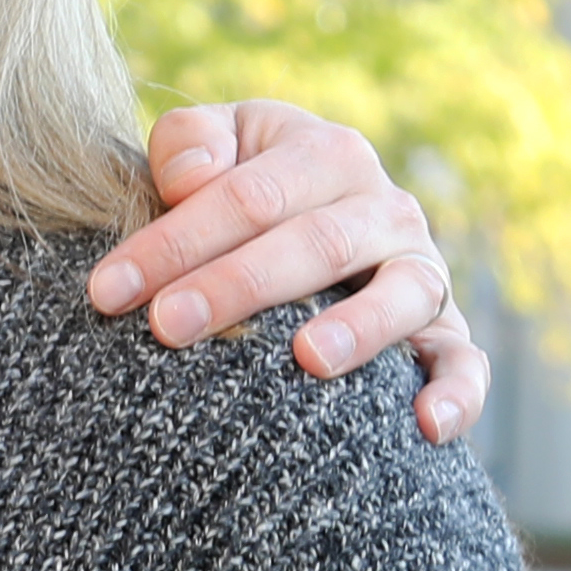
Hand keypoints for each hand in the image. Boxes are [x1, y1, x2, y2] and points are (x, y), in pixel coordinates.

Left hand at [85, 105, 481, 444]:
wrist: (307, 222)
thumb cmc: (239, 188)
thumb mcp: (212, 144)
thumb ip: (189, 141)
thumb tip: (192, 178)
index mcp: (325, 154)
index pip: (247, 195)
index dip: (175, 240)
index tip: (107, 289)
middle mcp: (384, 207)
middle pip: (314, 242)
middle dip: (237, 285)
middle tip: (167, 326)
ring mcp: (421, 270)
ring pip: (403, 293)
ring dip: (360, 327)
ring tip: (307, 359)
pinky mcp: (446, 331)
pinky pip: (464, 362)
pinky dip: (458, 392)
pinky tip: (427, 428)